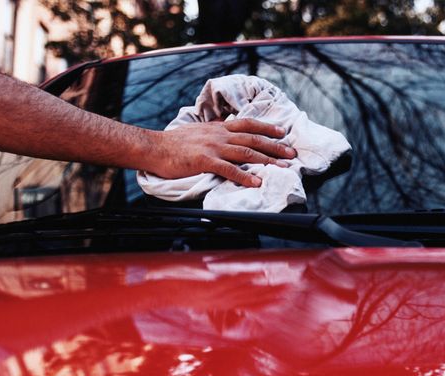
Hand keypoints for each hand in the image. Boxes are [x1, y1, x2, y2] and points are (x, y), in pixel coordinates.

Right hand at [149, 118, 297, 186]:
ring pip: (246, 152)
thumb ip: (214, 133)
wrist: (153, 147)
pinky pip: (229, 169)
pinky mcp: (205, 161)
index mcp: (218, 128)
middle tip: (291, 153)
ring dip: (267, 160)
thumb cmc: (173, 143)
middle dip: (275, 146)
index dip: (267, 128)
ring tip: (283, 167)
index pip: (248, 124)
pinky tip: (256, 182)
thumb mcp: (197, 132)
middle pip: (253, 138)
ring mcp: (213, 147)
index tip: (283, 133)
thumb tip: (225, 132)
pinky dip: (245, 176)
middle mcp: (219, 135)